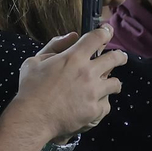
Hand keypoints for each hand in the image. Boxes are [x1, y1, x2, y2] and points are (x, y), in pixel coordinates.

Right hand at [13, 25, 127, 142]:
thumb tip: (73, 36)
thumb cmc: (30, 89)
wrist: (33, 118)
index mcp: (74, 57)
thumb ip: (55, 45)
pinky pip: (106, 105)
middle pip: (114, 58)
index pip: (97, 37)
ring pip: (115, 83)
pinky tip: (96, 104)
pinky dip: (102, 104)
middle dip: (120, 56)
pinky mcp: (95, 110)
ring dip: (113, 82)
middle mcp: (88, 72)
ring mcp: (94, 92)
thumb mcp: (35, 61)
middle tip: (121, 58)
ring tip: (112, 85)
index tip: (107, 32)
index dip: (105, 32)